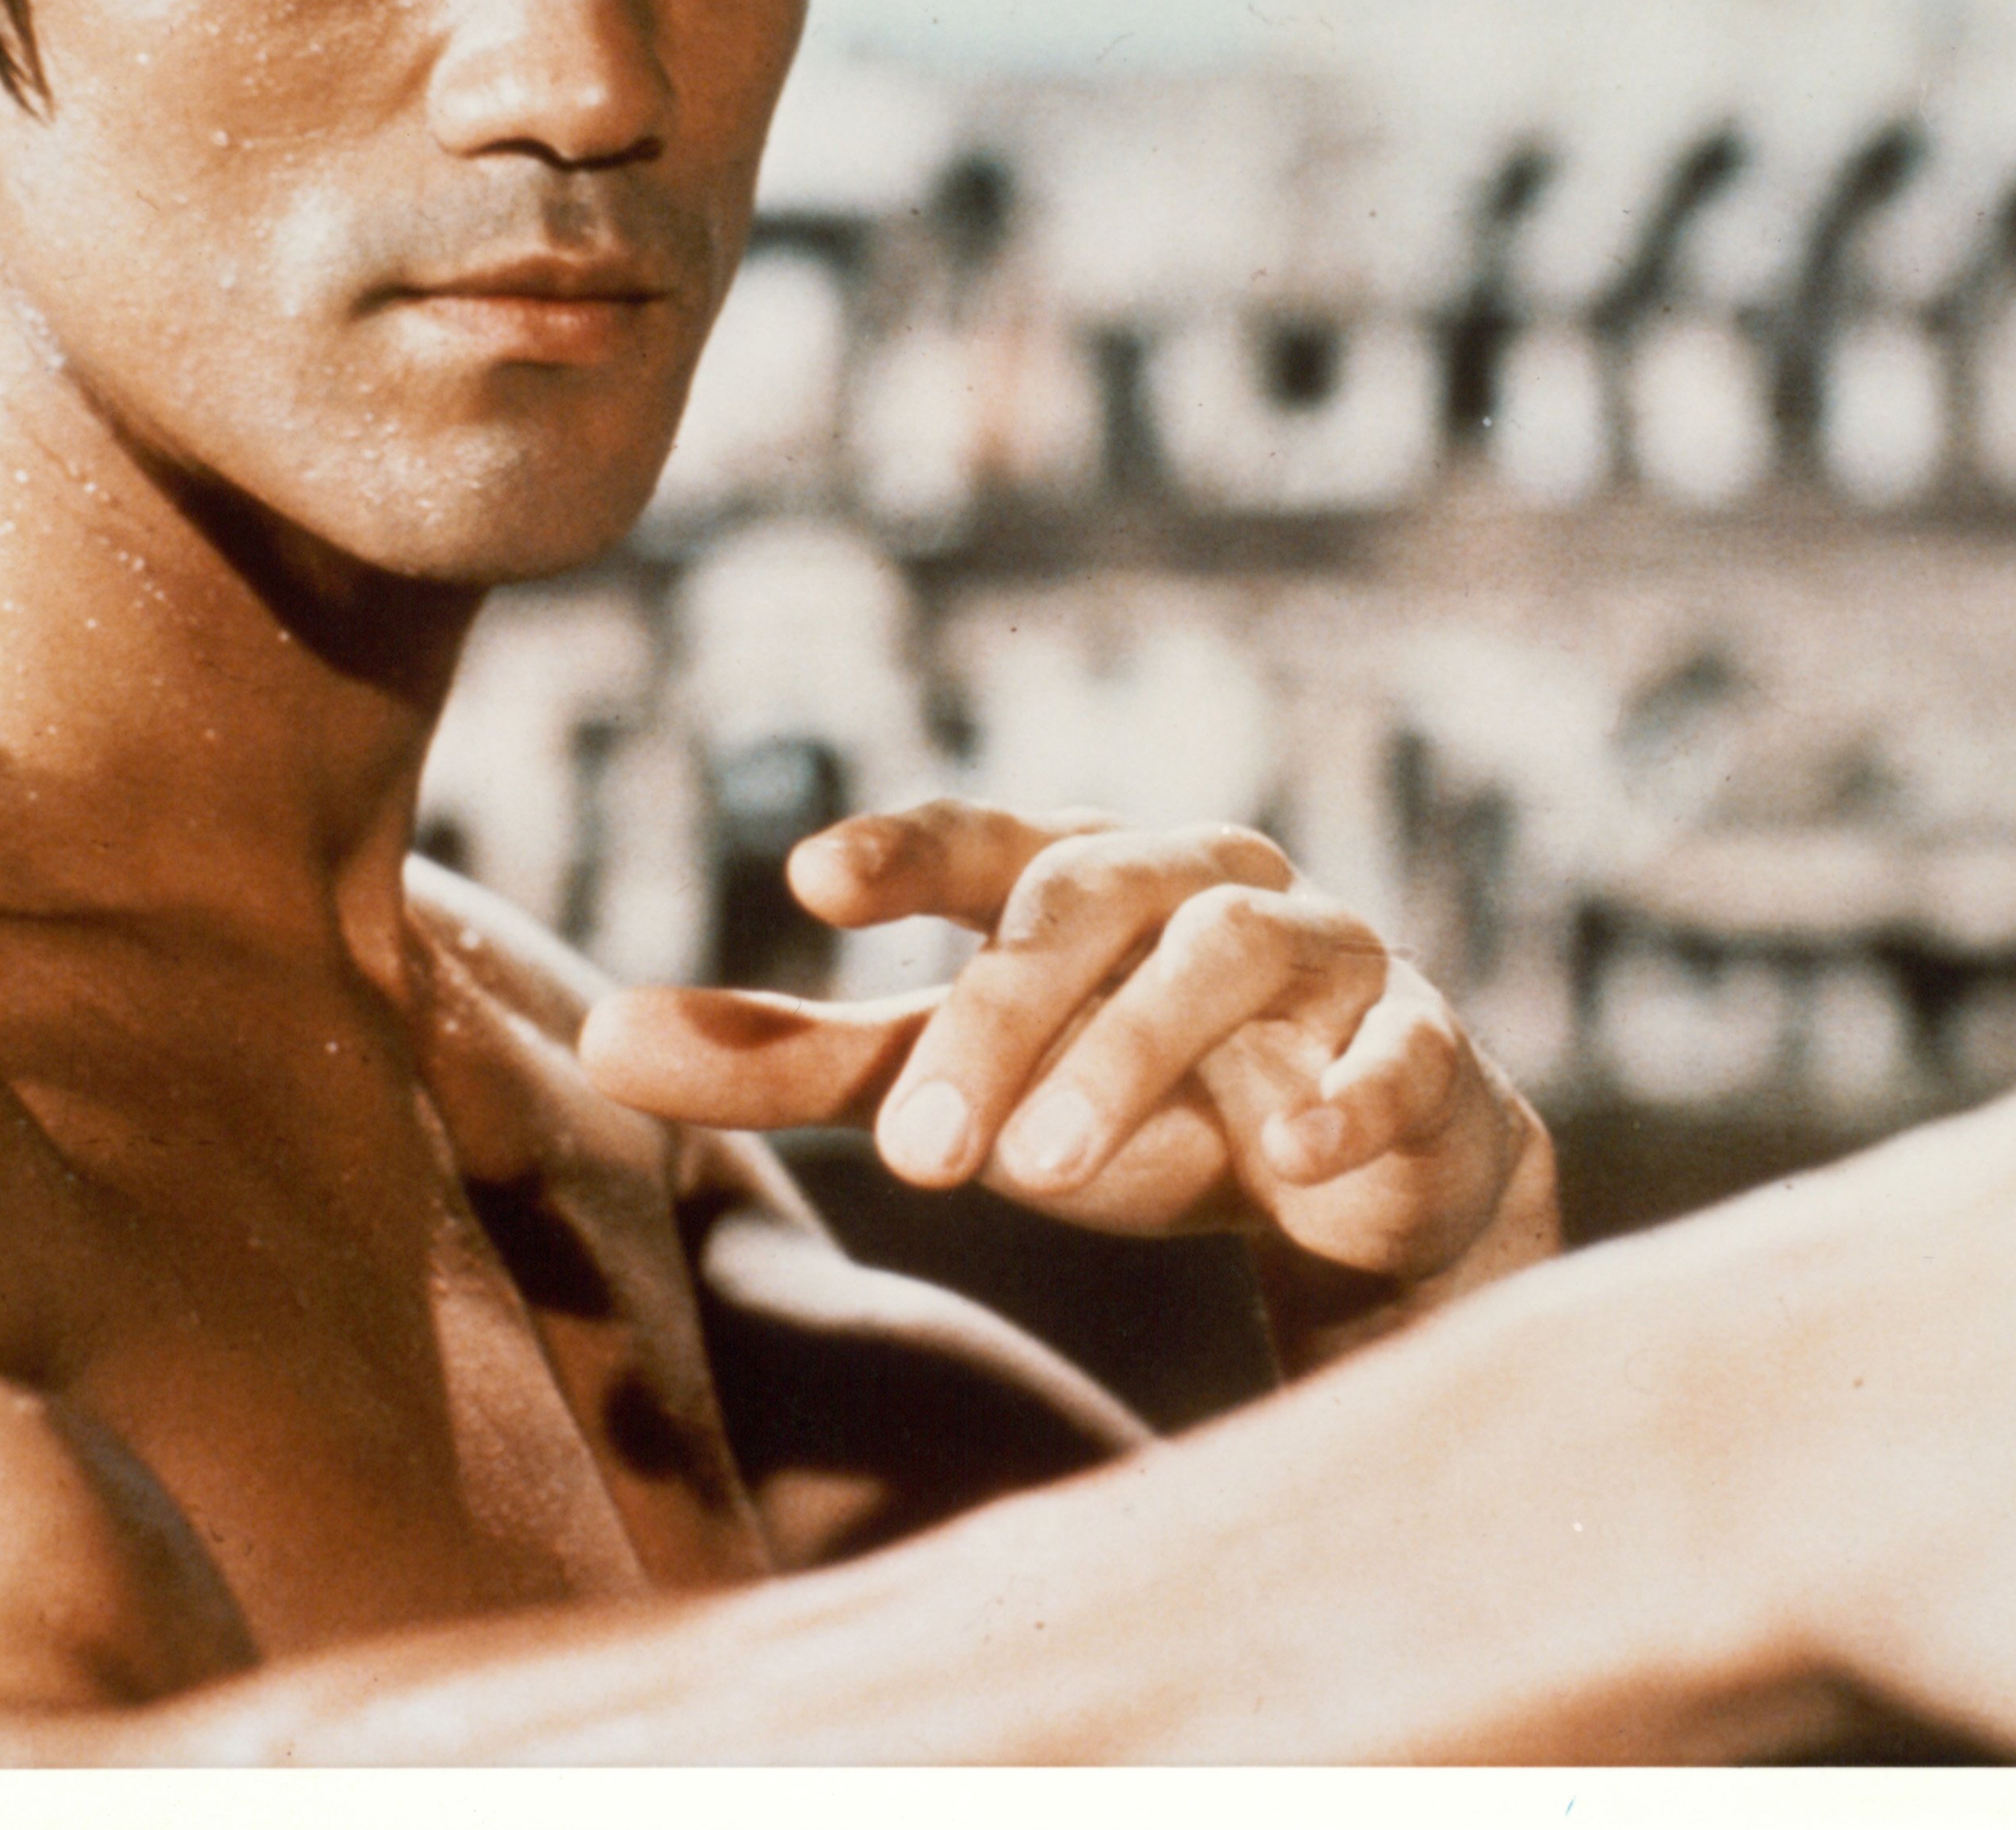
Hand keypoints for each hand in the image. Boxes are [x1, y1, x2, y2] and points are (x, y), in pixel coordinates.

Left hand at [577, 801, 1553, 1308]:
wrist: (1365, 1175)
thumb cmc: (1138, 1098)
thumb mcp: (970, 1080)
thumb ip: (802, 1065)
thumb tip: (591, 1040)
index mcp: (1087, 875)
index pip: (986, 841)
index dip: (908, 849)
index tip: (812, 878)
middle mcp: (1201, 883)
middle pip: (1090, 901)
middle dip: (999, 1016)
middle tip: (915, 1151)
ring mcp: (1325, 953)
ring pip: (1227, 959)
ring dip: (1132, 1054)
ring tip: (1041, 1175)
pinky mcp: (1425, 1043)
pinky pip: (1401, 1046)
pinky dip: (1352, 1093)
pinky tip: (1295, 1157)